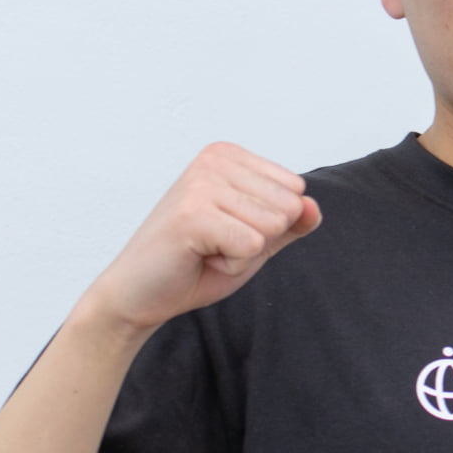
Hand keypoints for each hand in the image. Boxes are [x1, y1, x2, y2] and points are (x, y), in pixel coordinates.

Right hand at [79, 142, 321, 334]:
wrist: (139, 295)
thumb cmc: (194, 265)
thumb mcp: (255, 242)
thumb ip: (289, 223)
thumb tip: (313, 207)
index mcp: (228, 156)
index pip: (295, 191)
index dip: (268, 227)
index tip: (227, 233)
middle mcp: (214, 160)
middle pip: (287, 207)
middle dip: (258, 241)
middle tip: (215, 245)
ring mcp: (201, 183)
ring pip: (271, 227)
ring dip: (242, 254)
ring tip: (205, 250)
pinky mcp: (193, 214)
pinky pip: (251, 246)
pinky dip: (231, 265)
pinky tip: (198, 258)